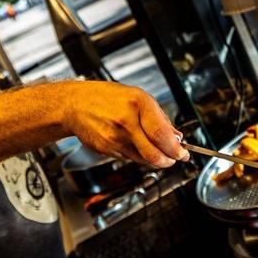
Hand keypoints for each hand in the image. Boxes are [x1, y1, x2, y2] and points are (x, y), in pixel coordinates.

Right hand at [64, 82, 189, 167]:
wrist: (75, 104)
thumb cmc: (107, 98)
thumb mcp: (138, 97)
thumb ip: (160, 118)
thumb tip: (177, 137)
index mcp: (138, 104)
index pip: (162, 134)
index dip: (176, 149)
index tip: (183, 153)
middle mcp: (126, 121)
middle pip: (154, 153)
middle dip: (169, 160)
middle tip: (175, 158)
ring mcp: (114, 138)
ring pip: (143, 159)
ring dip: (154, 158)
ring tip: (157, 149)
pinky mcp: (106, 149)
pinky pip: (130, 158)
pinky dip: (138, 155)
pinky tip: (135, 144)